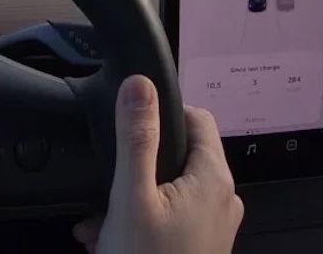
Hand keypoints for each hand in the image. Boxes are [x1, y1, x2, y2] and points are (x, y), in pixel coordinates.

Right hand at [73, 75, 242, 253]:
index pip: (197, 118)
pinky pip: (171, 220)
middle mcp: (223, 199)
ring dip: (130, 200)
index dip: (162, 115)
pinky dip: (142, 223)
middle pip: (178, 157)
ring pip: (168, 191)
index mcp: (214, 178)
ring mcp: (214, 227)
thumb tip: (140, 85)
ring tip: (99, 223)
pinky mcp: (201, 248)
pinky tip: (109, 240)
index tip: (129, 128)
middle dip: (135, 168)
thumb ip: (137, 137)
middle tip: (105, 188)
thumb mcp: (132, 196)